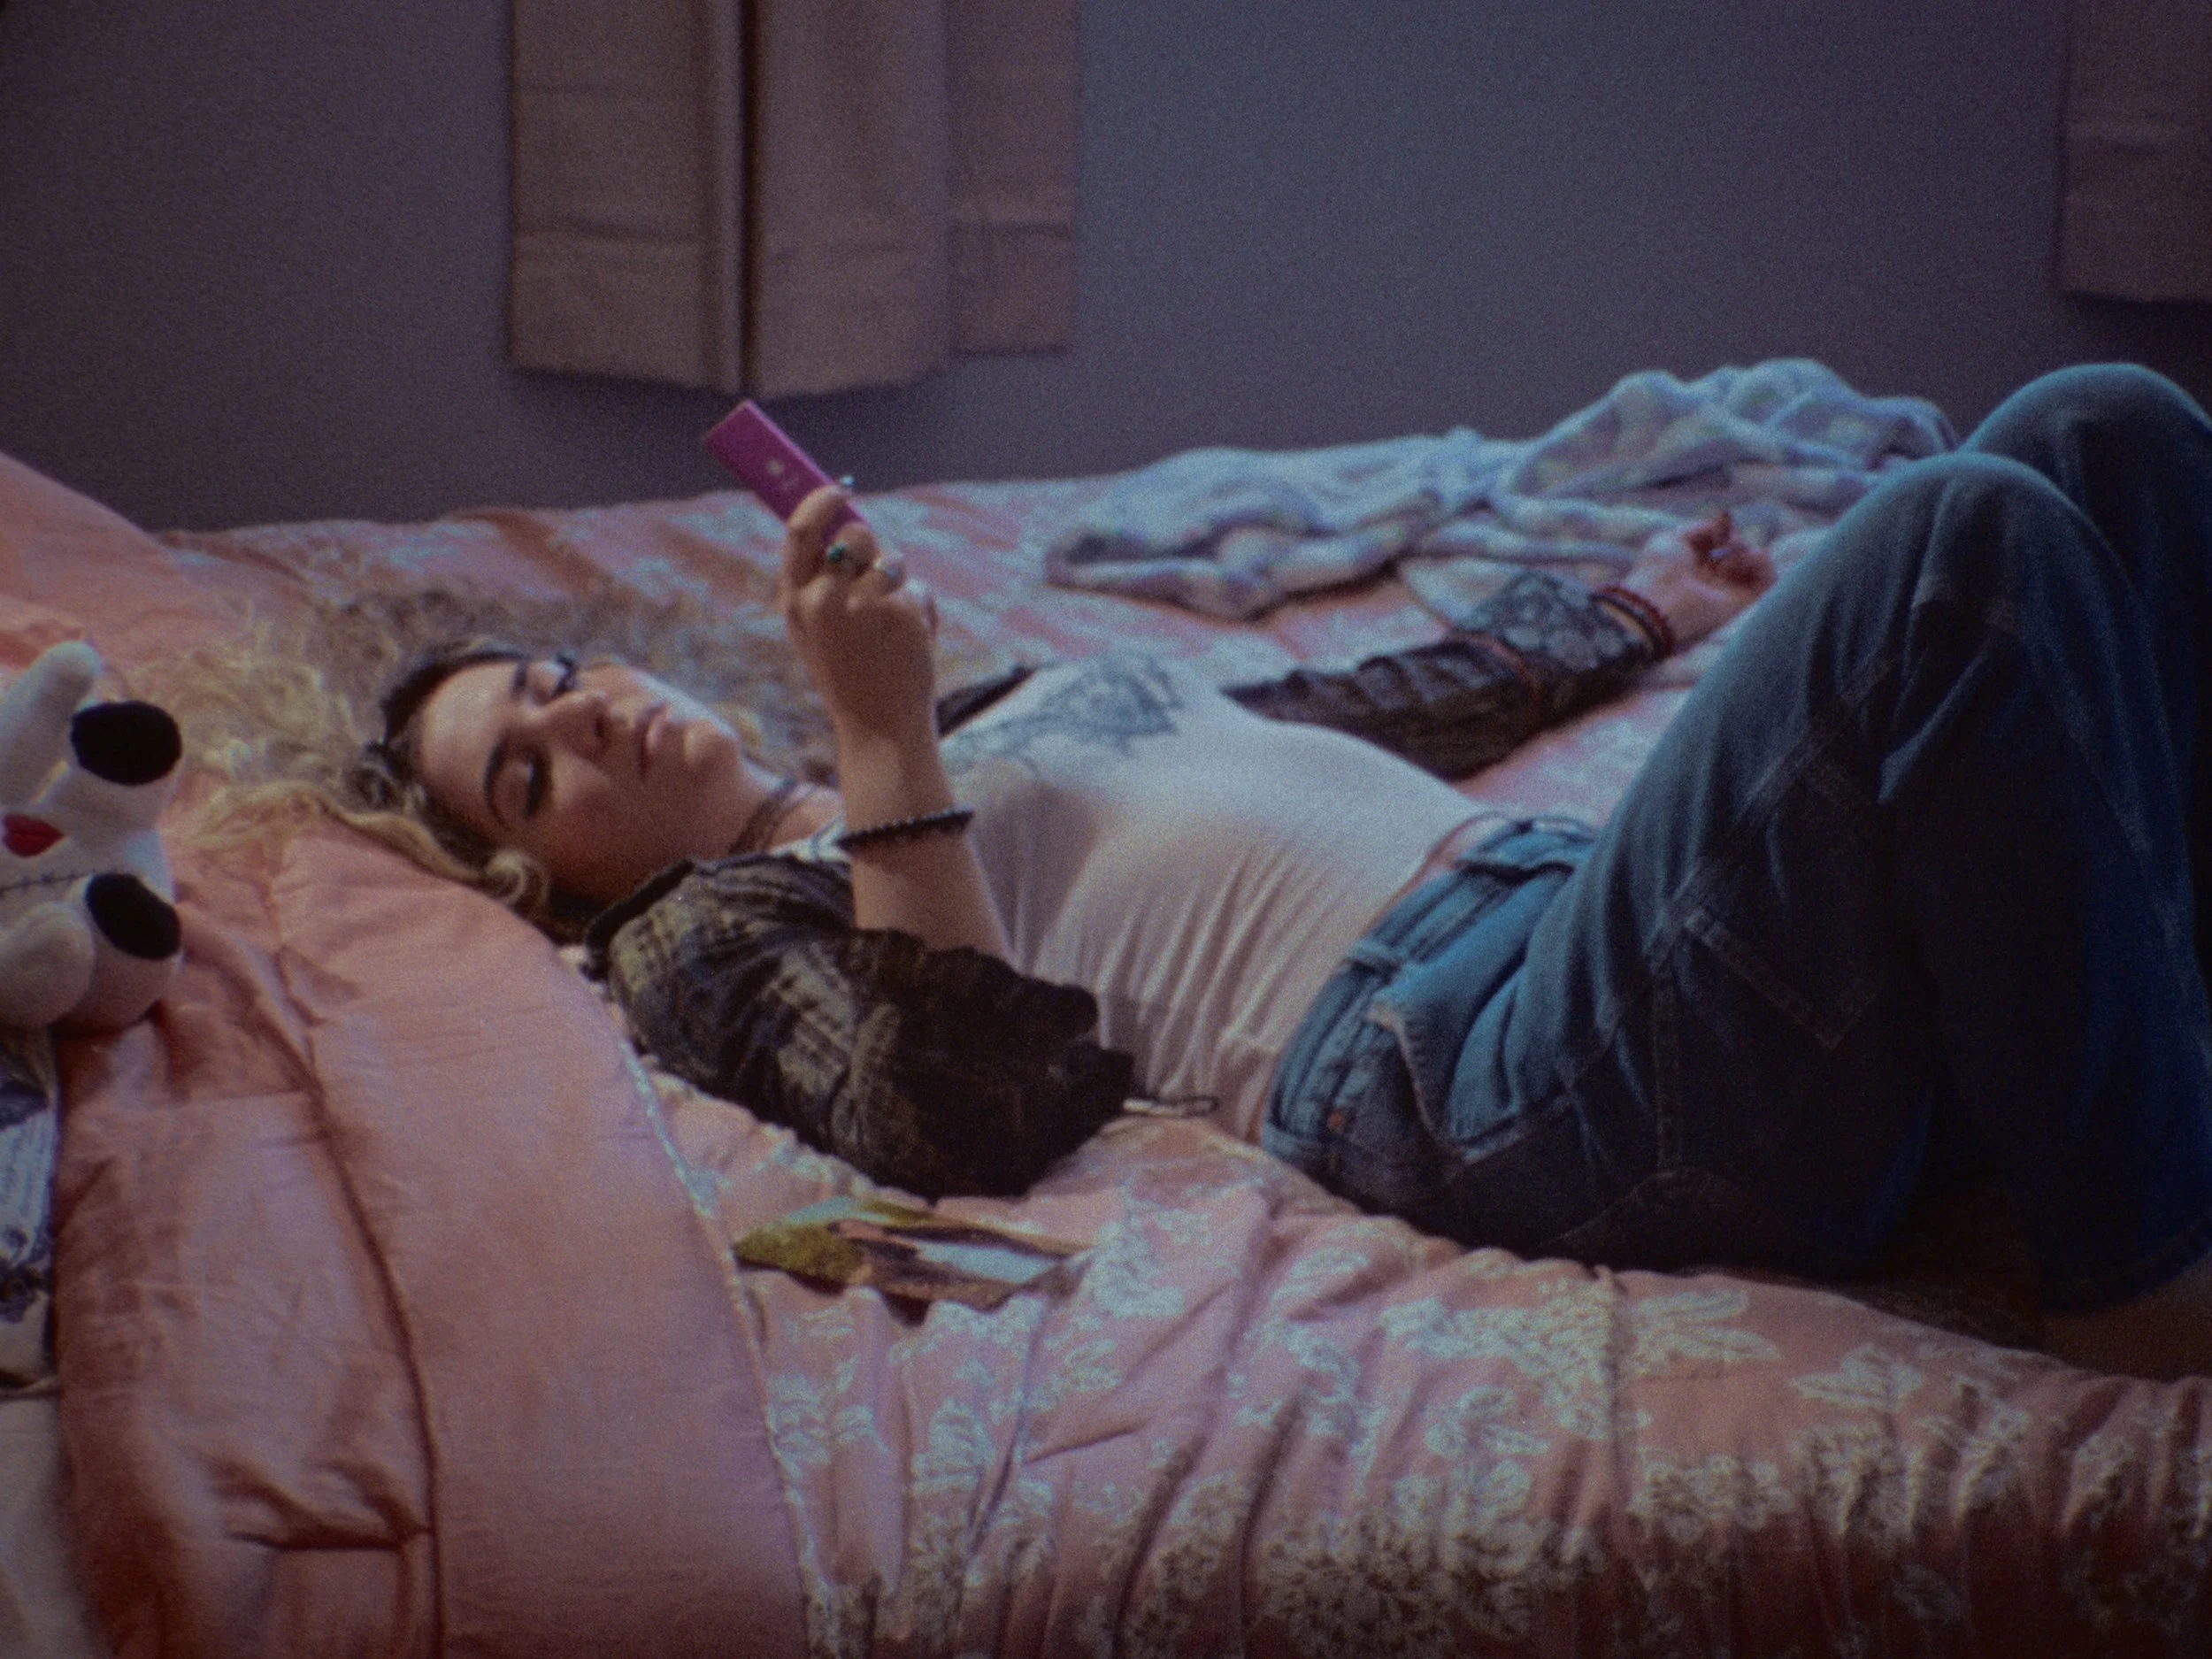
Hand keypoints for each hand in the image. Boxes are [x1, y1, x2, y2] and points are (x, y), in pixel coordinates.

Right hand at [779, 485, 940, 750]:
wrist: (879, 728)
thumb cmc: (850, 674)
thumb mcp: (818, 629)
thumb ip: (822, 580)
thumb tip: (847, 518)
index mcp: (795, 601)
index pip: (801, 531)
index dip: (820, 500)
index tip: (839, 488)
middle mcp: (823, 599)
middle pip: (856, 533)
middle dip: (873, 545)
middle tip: (878, 575)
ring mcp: (863, 605)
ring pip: (892, 560)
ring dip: (899, 582)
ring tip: (892, 625)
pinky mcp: (901, 612)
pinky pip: (917, 589)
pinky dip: (920, 610)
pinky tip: (911, 644)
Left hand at [1616, 510, 1775, 650]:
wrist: (1658, 602)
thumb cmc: (1658, 570)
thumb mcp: (1672, 538)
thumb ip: (1701, 529)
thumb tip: (1725, 531)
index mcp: (1694, 565)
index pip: (1721, 545)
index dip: (1725, 532)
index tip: (1720, 527)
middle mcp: (1713, 579)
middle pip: (1742, 554)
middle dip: (1739, 541)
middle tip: (1730, 541)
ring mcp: (1728, 591)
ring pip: (1757, 567)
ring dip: (1751, 553)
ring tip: (1735, 553)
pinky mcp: (1741, 603)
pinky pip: (1769, 581)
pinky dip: (1763, 564)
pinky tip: (1743, 561)